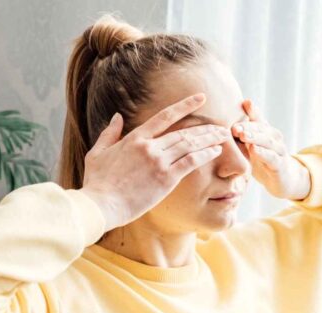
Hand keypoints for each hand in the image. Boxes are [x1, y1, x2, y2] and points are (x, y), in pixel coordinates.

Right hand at [79, 93, 228, 230]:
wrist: (101, 204)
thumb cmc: (97, 183)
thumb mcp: (97, 153)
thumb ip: (109, 133)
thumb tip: (116, 117)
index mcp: (135, 138)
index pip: (165, 116)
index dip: (185, 106)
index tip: (200, 98)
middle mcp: (150, 146)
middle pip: (183, 132)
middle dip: (204, 128)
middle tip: (221, 126)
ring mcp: (158, 162)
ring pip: (190, 145)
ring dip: (209, 139)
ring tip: (224, 136)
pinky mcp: (165, 179)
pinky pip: (190, 162)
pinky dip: (205, 155)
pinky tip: (216, 151)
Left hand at [232, 100, 310, 200]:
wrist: (283, 178)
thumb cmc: (264, 158)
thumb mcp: (254, 143)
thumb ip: (246, 129)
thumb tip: (237, 109)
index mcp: (267, 130)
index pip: (258, 119)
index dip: (250, 112)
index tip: (241, 106)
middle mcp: (275, 137)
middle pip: (261, 129)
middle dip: (247, 127)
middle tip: (234, 127)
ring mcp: (279, 151)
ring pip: (267, 141)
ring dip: (255, 137)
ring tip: (243, 135)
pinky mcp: (280, 165)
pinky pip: (271, 157)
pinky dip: (263, 153)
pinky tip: (254, 149)